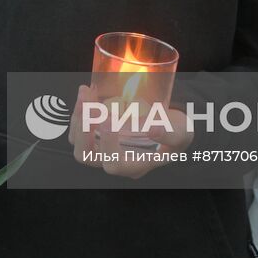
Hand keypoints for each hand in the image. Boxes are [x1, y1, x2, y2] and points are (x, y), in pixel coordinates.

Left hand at [68, 84, 192, 178]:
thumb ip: (169, 133)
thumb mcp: (179, 133)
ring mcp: (102, 148)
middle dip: (83, 130)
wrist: (169, 124)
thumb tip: (153, 129)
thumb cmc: (175, 132)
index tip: (110, 120)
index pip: (114, 164)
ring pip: (78, 141)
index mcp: (134, 165)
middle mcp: (114, 160)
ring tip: (85, 93)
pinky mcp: (96, 134)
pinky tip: (87, 92)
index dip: (107, 144)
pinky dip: (79, 111)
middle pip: (86, 155)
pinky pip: (79, 128)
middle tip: (88, 103)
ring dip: (78, 117)